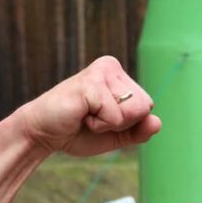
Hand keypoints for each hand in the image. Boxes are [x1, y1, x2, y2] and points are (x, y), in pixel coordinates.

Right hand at [13, 56, 161, 157]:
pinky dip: (99, 125)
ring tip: (86, 115)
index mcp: (120, 76)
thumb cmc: (78, 131)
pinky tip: (81, 115)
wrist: (44, 134)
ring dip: (109, 124)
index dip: (128, 123)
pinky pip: (116, 117)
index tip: (102, 118)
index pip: (147, 106)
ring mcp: (101, 72)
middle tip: (93, 117)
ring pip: (132, 111)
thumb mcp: (117, 135)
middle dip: (121, 123)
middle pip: (144, 107)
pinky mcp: (91, 84)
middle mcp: (112, 67)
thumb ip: (139, 131)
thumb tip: (157, 122)